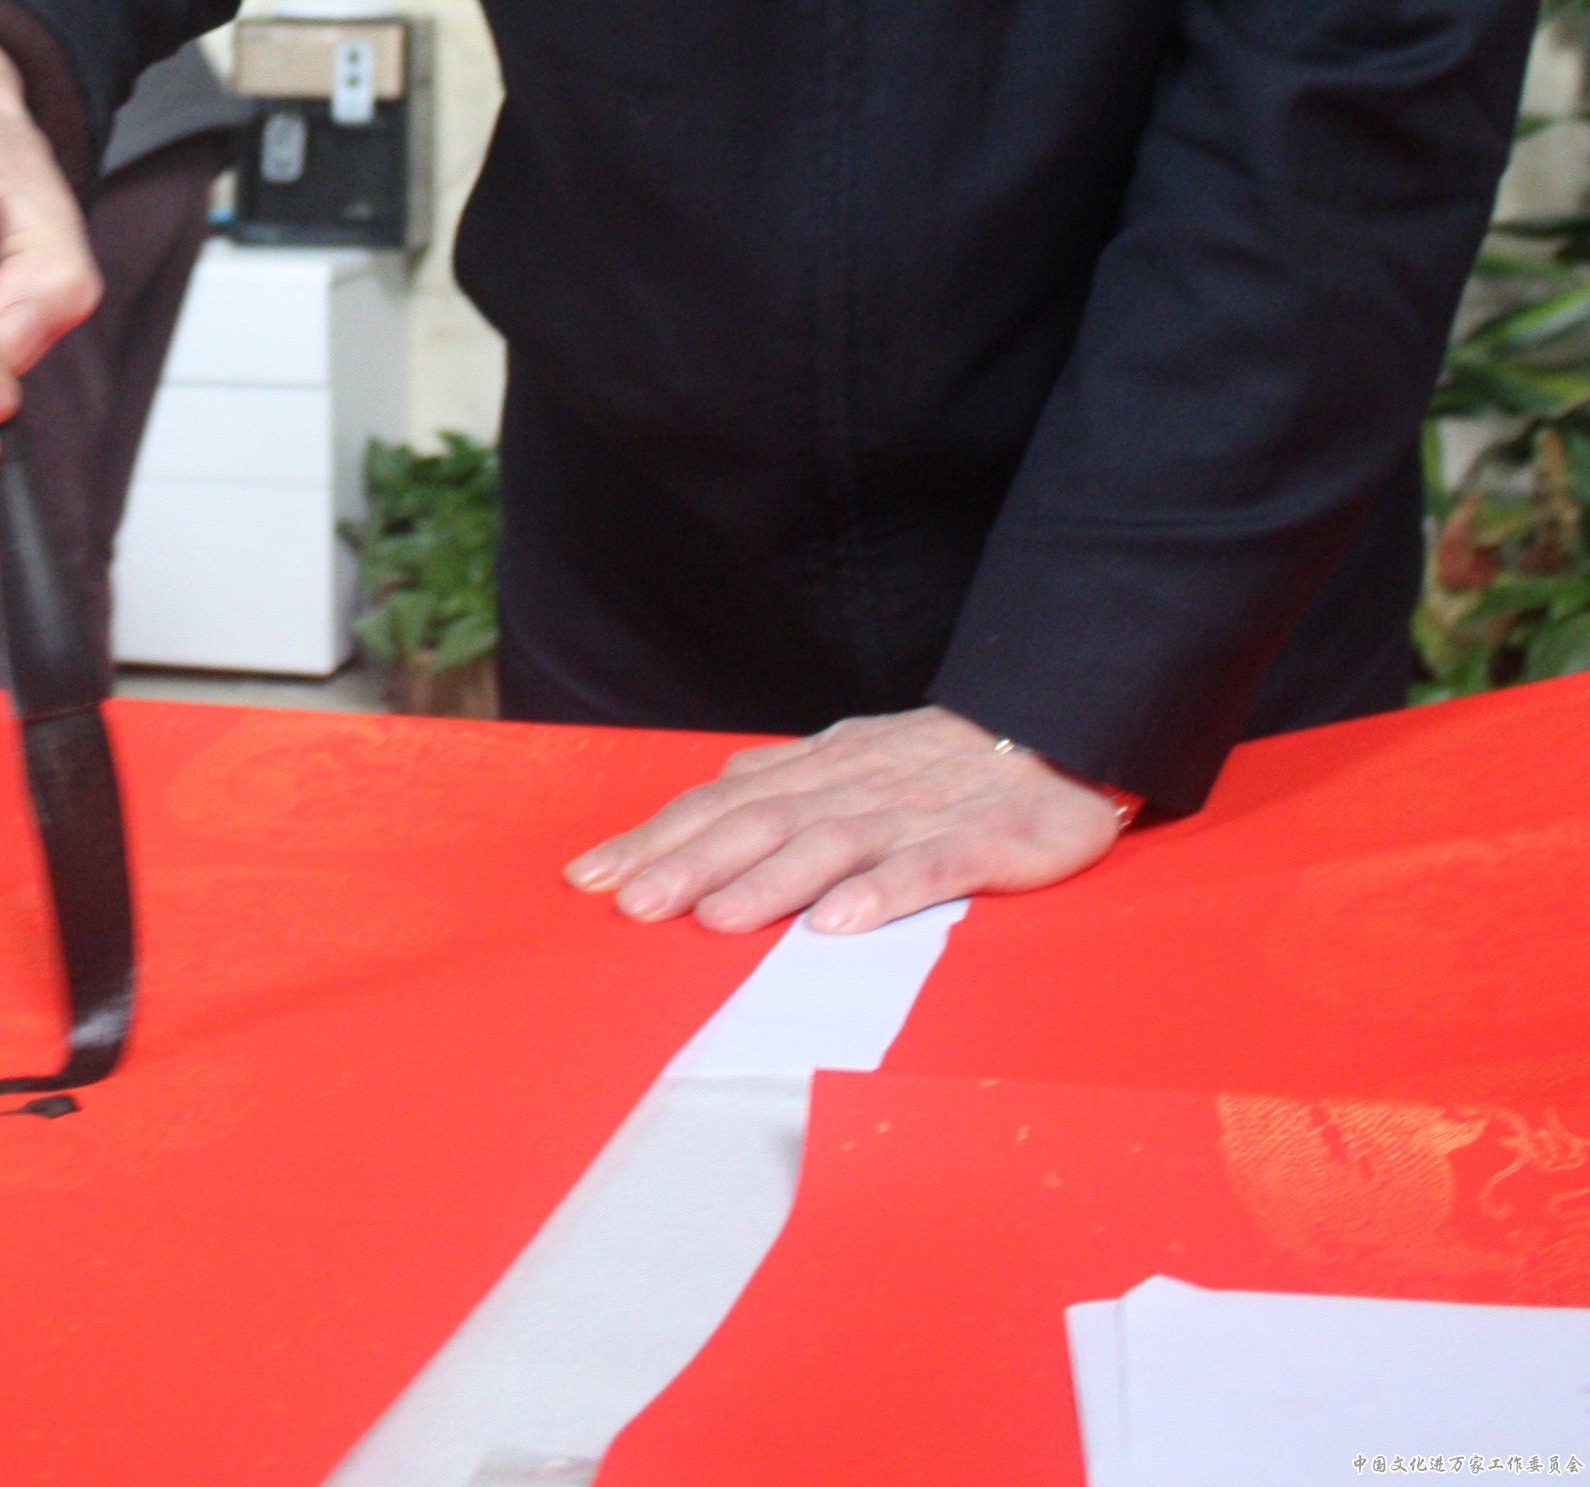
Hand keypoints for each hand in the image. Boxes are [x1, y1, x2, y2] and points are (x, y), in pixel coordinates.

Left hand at [564, 705, 1131, 935]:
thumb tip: (716, 786)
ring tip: (711, 919)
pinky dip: (880, 893)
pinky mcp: (985, 842)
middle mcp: (855, 786)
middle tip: (629, 904)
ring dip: (767, 882)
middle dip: (688, 863)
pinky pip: (928, 867)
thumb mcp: (854, 754)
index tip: (590, 876)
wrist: (1061, 727)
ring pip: (830, 844)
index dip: (656, 837)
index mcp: (819, 769)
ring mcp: (918, 812)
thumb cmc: (945, 758)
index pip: (721, 802)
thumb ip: (787, 775)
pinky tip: (837, 924)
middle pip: (759, 822)